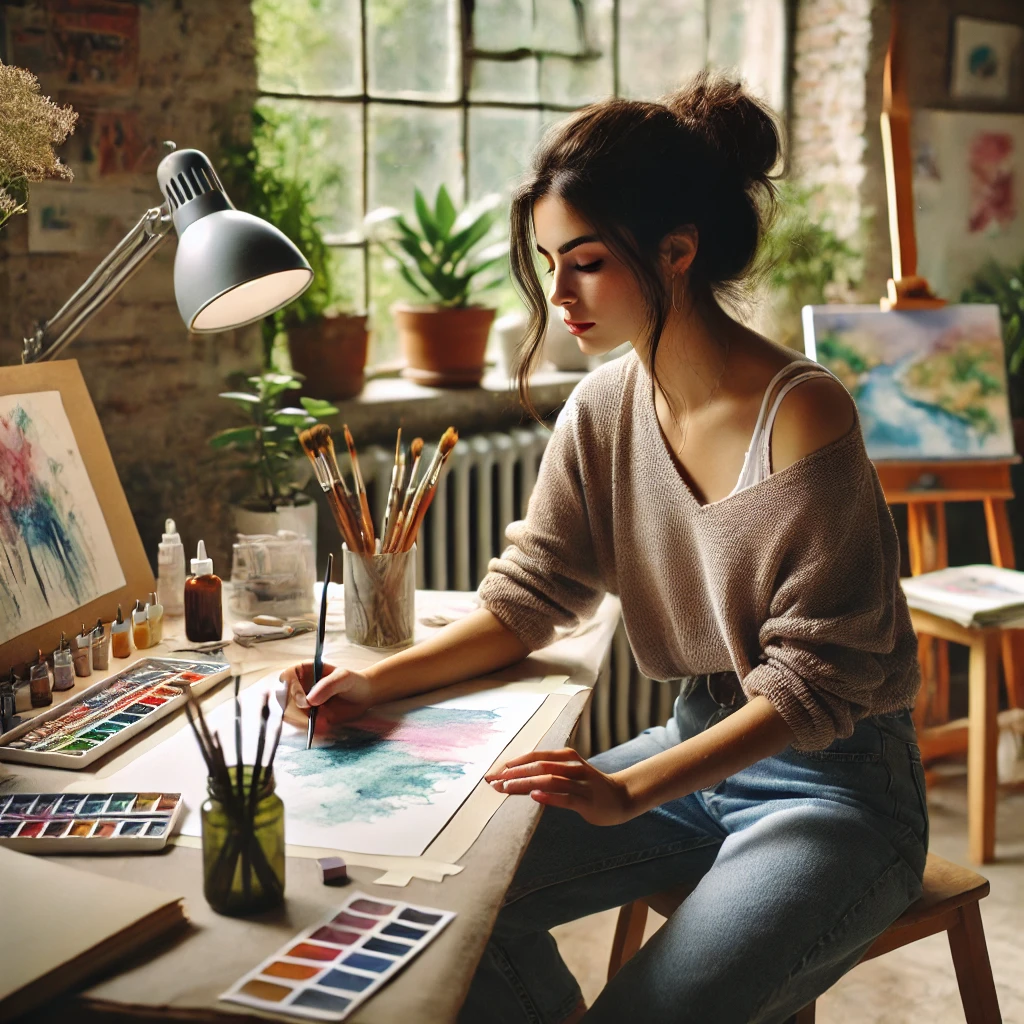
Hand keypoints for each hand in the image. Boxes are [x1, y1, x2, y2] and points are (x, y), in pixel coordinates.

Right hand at [278, 661, 373, 730]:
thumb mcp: (343, 678)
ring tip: (321, 726)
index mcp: (303, 671)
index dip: (291, 690)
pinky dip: (308, 731)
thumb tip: (309, 701)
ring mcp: (301, 703)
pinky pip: (300, 726)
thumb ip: (327, 686)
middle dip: (293, 712)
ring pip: (289, 715)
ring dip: (301, 724)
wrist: (363, 696)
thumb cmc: (353, 681)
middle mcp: (298, 687)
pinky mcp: (306, 717)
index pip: (286, 678)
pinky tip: (322, 731)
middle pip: (283, 699)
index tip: (305, 702)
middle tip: (310, 720)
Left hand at [485, 747, 635, 826]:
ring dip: (525, 784)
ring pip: (549, 780)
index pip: (535, 756)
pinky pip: (566, 797)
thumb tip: (516, 776)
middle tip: (493, 780)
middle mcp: (573, 766)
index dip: (513, 762)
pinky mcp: (587, 800)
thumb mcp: (569, 773)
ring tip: (506, 788)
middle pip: (539, 766)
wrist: (621, 797)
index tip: (494, 771)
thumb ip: (548, 772)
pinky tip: (534, 797)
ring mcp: (581, 783)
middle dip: (514, 773)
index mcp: (567, 756)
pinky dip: (549, 796)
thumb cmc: (588, 786)